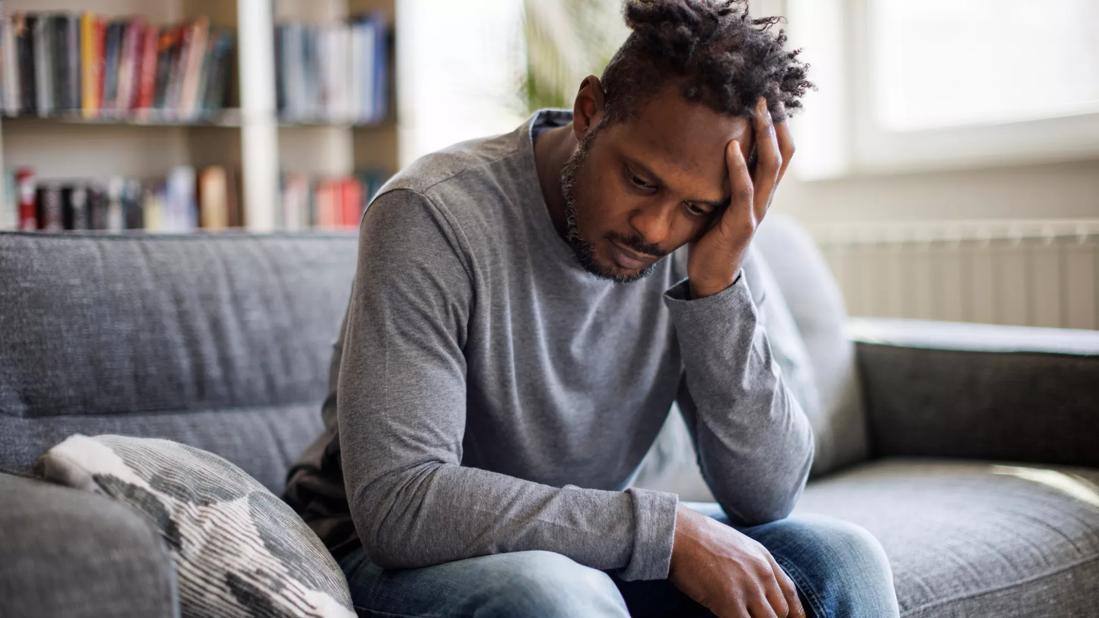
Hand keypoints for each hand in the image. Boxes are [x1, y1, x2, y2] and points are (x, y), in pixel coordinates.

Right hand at [669, 505, 804, 617]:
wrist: (677, 533)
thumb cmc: (696, 539)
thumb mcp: (734, 545)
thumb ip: (749, 565)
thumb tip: (752, 588)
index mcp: (763, 558)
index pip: (789, 593)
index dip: (794, 614)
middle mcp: (761, 573)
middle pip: (781, 611)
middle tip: (753, 616)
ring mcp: (748, 588)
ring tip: (738, 616)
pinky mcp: (730, 601)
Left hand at [687, 97, 794, 298]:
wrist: (712, 276)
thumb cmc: (713, 235)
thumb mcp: (721, 199)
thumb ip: (725, 177)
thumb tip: (712, 144)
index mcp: (763, 190)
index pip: (781, 150)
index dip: (780, 122)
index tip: (770, 92)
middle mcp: (766, 197)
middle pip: (783, 151)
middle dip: (777, 120)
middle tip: (767, 89)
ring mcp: (757, 210)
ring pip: (770, 166)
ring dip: (765, 135)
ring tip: (757, 107)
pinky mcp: (742, 224)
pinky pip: (744, 191)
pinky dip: (739, 167)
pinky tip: (731, 145)